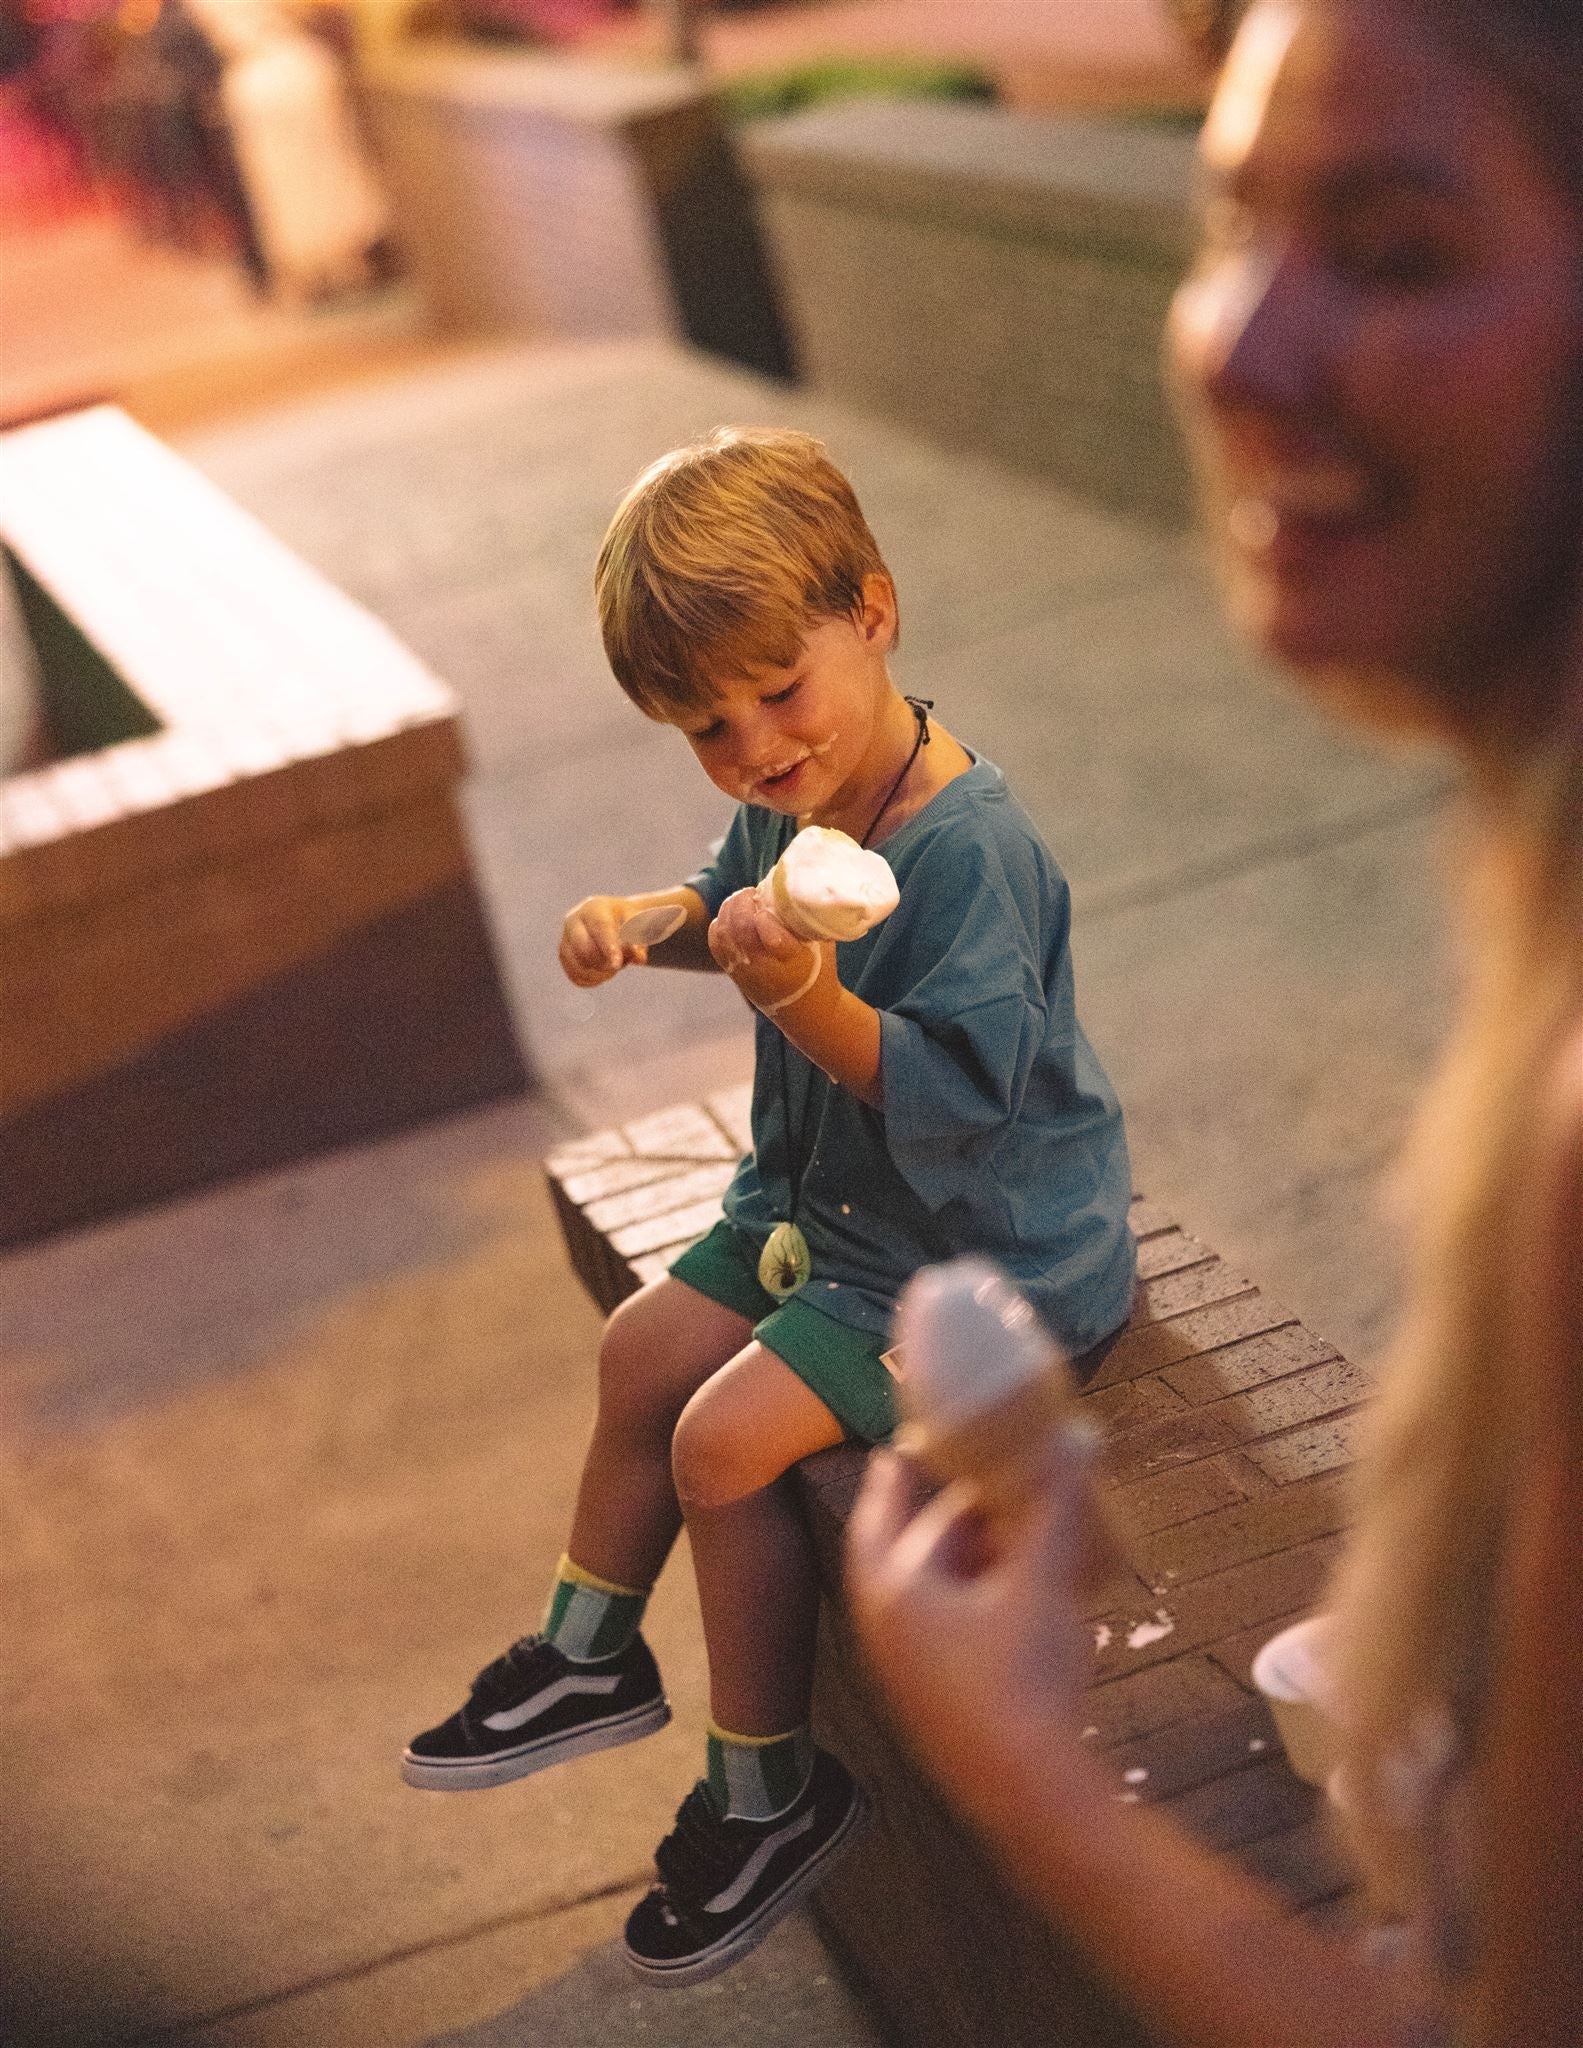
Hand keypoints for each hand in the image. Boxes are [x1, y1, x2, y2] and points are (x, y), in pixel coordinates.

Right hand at [559, 894, 645, 987]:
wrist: (611, 918)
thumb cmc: (627, 920)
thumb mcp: (637, 925)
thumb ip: (639, 940)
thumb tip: (640, 959)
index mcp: (593, 909)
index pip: (600, 928)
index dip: (608, 948)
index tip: (617, 964)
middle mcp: (574, 921)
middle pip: (583, 949)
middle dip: (603, 963)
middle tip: (619, 965)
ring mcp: (566, 939)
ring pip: (578, 966)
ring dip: (600, 973)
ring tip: (613, 965)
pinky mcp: (564, 956)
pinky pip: (576, 976)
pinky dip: (592, 980)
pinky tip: (603, 972)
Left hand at [708, 888, 826, 1014]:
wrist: (806, 1009)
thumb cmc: (820, 969)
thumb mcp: (824, 943)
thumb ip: (813, 916)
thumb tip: (804, 879)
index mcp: (793, 961)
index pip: (773, 939)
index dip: (765, 917)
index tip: (768, 906)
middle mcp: (765, 968)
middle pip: (741, 931)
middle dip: (742, 904)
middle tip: (753, 893)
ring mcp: (746, 971)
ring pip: (725, 934)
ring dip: (730, 909)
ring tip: (744, 900)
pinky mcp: (733, 972)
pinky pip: (716, 942)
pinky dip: (720, 923)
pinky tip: (732, 914)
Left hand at [845, 1430, 1098, 1796]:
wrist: (1028, 1791)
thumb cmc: (1025, 1677)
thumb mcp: (1043, 1582)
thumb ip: (1057, 1508)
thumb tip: (1077, 1442)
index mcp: (894, 1587)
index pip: (891, 1506)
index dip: (903, 1469)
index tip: (910, 1439)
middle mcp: (884, 1625)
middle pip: (910, 1548)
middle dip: (948, 1515)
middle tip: (980, 1482)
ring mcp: (904, 1668)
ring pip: (929, 1589)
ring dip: (967, 1558)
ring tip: (1014, 1533)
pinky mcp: (931, 1698)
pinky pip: (943, 1627)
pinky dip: (973, 1598)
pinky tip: (1018, 1594)